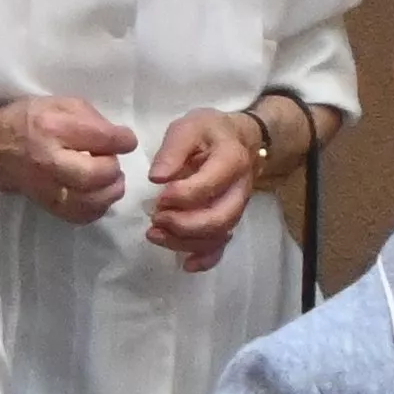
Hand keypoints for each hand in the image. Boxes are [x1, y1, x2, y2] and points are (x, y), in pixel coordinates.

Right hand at [0, 94, 137, 226]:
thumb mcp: (58, 104)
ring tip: (109, 180)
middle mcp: (49, 160)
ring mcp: (46, 187)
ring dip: (109, 191)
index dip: (124, 140)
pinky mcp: (46, 204)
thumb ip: (91, 118)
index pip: (102, 138)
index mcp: (53, 128)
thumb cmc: (27, 121)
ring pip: (90, 201)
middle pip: (95, 175)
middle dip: (112, 168)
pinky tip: (97, 195)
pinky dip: (96, 208)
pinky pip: (79, 216)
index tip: (125, 140)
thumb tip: (118, 139)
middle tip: (110, 161)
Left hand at [141, 109, 259, 269]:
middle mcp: (240, 189)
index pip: (209, 185)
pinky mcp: (229, 219)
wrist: (239, 138)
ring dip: (185, 242)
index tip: (159, 194)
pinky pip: (223, 245)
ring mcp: (236, 207)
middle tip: (155, 218)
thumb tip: (157, 178)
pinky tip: (186, 264)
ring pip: (218, 235)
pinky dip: (206, 259)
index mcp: (231, 160)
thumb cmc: (208, 132)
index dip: (181, 195)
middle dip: (183, 224)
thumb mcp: (188, 128)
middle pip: (219, 218)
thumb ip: (172, 150)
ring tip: (154, 234)